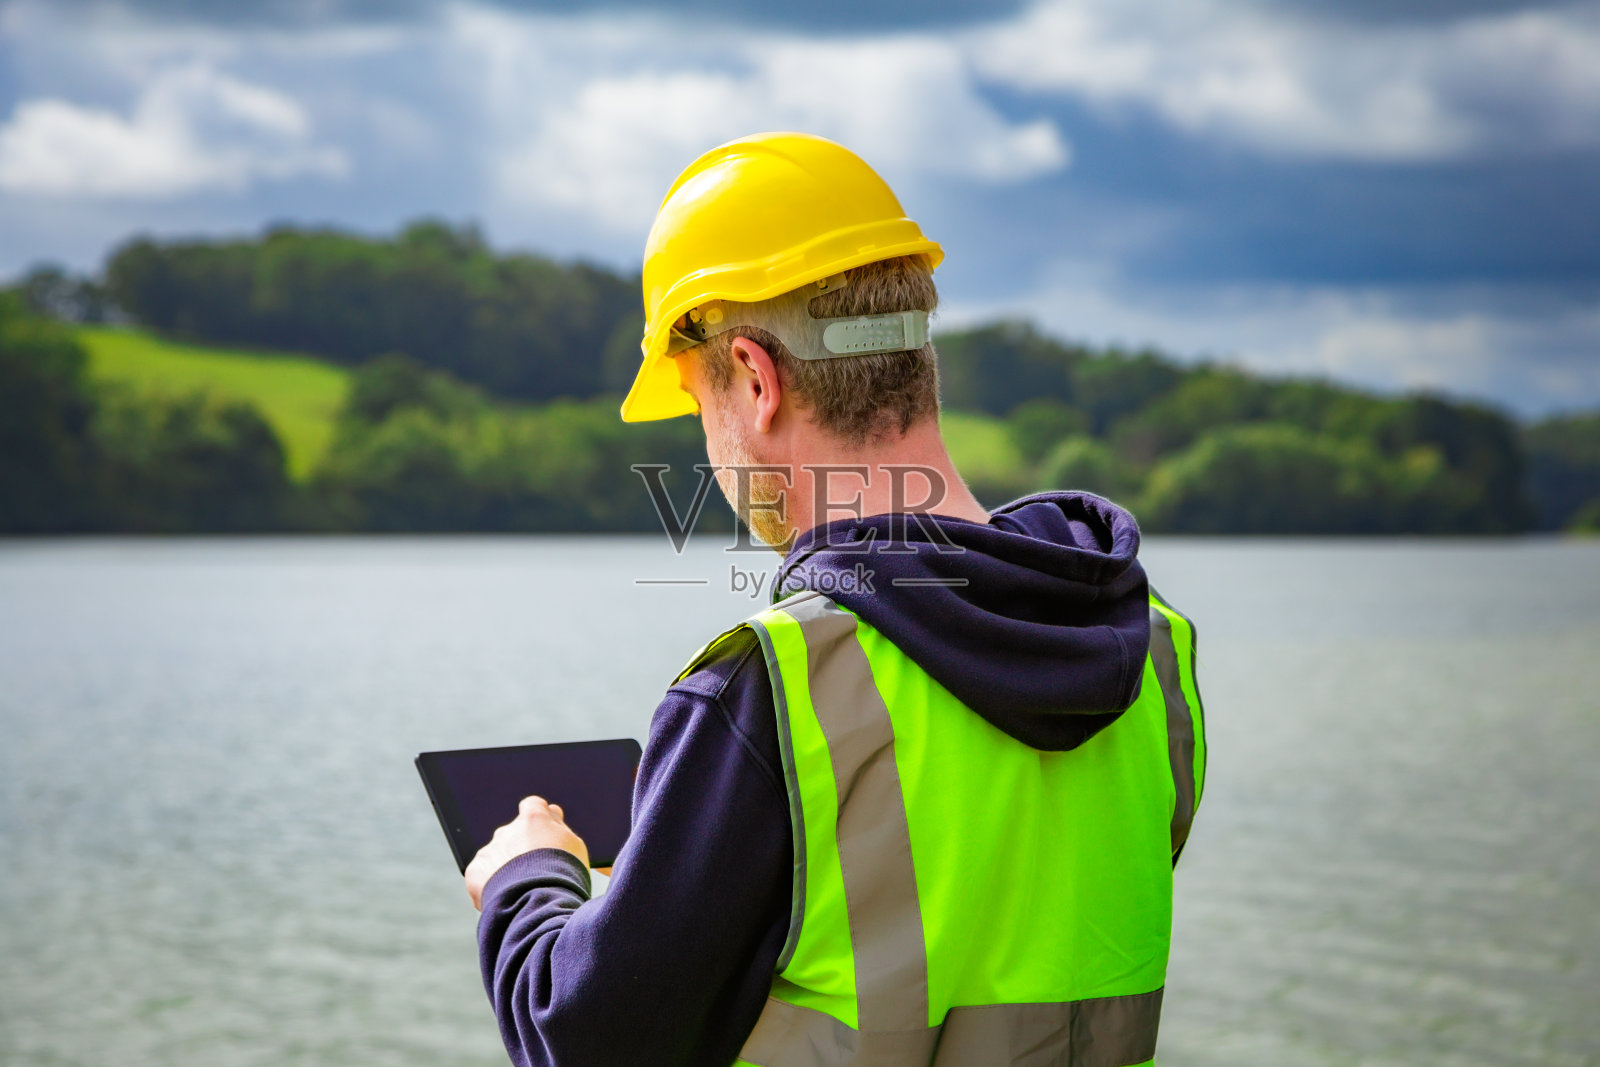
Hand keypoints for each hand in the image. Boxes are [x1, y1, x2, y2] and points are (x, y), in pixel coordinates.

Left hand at [465, 795, 589, 910]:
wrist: (539, 905)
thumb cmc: (563, 875)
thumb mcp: (574, 847)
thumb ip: (560, 826)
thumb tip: (552, 812)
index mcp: (533, 819)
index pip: (532, 806)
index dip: (538, 820)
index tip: (543, 834)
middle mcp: (508, 830)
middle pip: (513, 833)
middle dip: (520, 848)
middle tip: (534, 871)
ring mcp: (489, 850)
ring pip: (497, 854)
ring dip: (505, 867)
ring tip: (521, 889)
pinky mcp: (475, 871)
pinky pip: (482, 874)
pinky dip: (491, 883)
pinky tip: (506, 896)